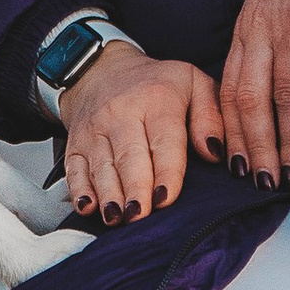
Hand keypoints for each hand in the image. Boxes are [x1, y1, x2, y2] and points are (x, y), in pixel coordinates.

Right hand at [58, 40, 219, 227]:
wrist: (103, 70)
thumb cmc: (156, 85)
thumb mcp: (193, 83)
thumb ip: (211, 116)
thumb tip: (215, 152)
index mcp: (157, 100)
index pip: (164, 140)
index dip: (165, 171)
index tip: (166, 198)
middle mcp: (121, 114)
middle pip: (129, 158)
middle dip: (135, 189)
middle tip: (141, 216)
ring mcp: (95, 131)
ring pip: (102, 167)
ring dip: (108, 195)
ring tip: (117, 218)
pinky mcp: (76, 144)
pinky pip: (74, 169)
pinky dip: (79, 190)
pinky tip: (88, 207)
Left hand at [218, 0, 289, 191]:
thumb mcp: (273, 1)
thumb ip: (268, 43)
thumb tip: (273, 98)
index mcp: (248, 26)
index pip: (231, 89)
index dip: (232, 131)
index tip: (239, 166)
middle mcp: (264, 28)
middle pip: (251, 99)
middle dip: (256, 146)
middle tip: (265, 184)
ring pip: (286, 95)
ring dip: (289, 140)